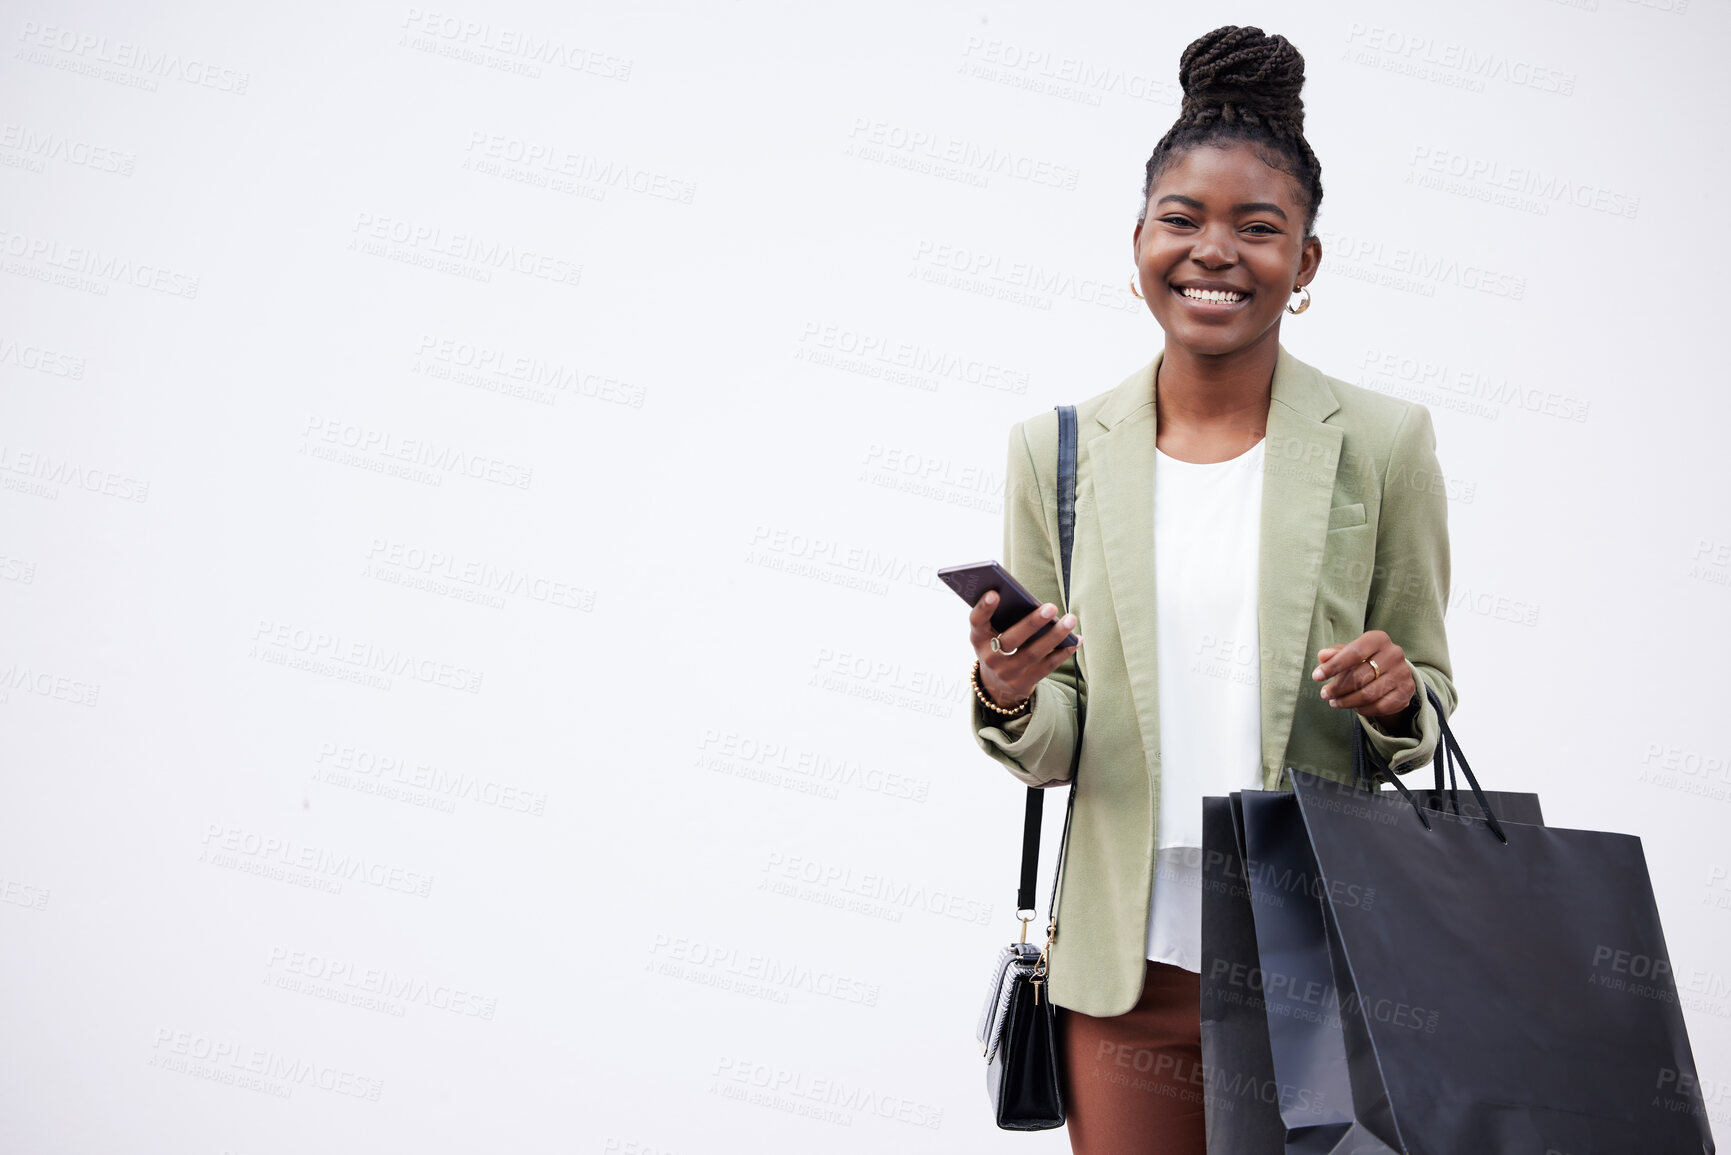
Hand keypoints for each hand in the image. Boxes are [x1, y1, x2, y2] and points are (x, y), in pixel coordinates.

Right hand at [968, 591, 1079, 709]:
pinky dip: (1063, 652)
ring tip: (1070, 619)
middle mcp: (990, 657)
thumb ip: (1003, 617)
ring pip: (1033, 653)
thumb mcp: (992, 633)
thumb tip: (1031, 601)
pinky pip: (1047, 666)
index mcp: (978, 638)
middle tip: (1051, 607)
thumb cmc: (998, 645)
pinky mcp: (1024, 683)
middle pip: (1011, 640)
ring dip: (1055, 636)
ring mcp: (1007, 673)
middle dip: (1032, 623)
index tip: (995, 593)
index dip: (984, 608)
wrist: (997, 685)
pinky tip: (1076, 639)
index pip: (977, 622)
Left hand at [1312, 630, 1416, 717]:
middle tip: (1324, 694)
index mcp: (1378, 639)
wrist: (1392, 671)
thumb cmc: (1364, 659)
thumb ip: (1335, 654)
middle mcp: (1394, 653)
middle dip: (1337, 688)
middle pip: (1359, 676)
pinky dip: (1363, 709)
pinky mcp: (1406, 691)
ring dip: (1347, 701)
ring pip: (1368, 694)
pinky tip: (1353, 707)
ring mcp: (1402, 673)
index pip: (1354, 653)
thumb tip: (1322, 656)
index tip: (1316, 677)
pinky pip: (1380, 706)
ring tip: (1334, 702)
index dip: (1333, 666)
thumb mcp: (1349, 652)